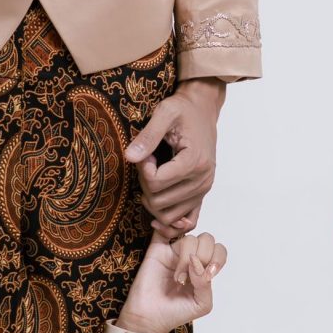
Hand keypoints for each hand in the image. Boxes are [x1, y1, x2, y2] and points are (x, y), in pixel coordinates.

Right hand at [117, 232, 226, 332]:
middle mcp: (191, 257)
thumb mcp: (202, 304)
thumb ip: (206, 283)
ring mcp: (174, 252)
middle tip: (189, 278)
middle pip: (207, 240)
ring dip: (186, 259)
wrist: (149, 318)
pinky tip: (172, 227)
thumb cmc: (176, 313)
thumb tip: (196, 262)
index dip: (217, 258)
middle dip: (203, 257)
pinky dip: (168, 225)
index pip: (219, 251)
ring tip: (178, 278)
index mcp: (204, 269)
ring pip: (190, 238)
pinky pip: (164, 230)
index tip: (209, 274)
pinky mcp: (157, 250)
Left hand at [125, 83, 222, 237]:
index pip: (156, 183)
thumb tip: (129, 157)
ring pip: (169, 215)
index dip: (143, 170)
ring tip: (153, 176)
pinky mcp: (202, 194)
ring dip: (153, 200)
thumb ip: (147, 136)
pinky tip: (155, 209)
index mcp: (195, 161)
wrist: (202, 111)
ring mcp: (204, 190)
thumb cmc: (184, 110)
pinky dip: (170, 222)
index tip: (145, 154)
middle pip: (160, 201)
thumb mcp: (164, 113)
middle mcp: (203, 180)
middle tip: (147, 163)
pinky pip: (187, 221)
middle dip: (145, 184)